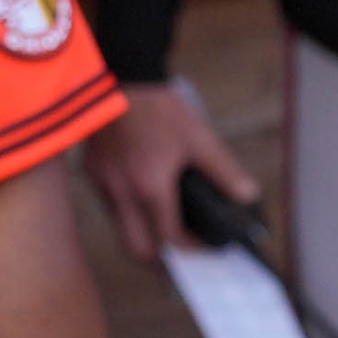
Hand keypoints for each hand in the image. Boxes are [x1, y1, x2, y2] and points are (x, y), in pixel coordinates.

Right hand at [84, 78, 258, 259]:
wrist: (121, 76)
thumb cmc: (160, 108)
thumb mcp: (200, 139)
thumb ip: (224, 172)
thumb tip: (246, 195)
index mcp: (149, 187)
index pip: (167, 239)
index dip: (188, 250)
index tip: (203, 250)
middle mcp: (120, 191)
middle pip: (136, 247)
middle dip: (159, 261)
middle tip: (180, 260)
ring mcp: (101, 182)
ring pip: (119, 228)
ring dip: (142, 237)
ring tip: (166, 234)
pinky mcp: (91, 171)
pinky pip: (109, 205)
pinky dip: (128, 215)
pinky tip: (145, 204)